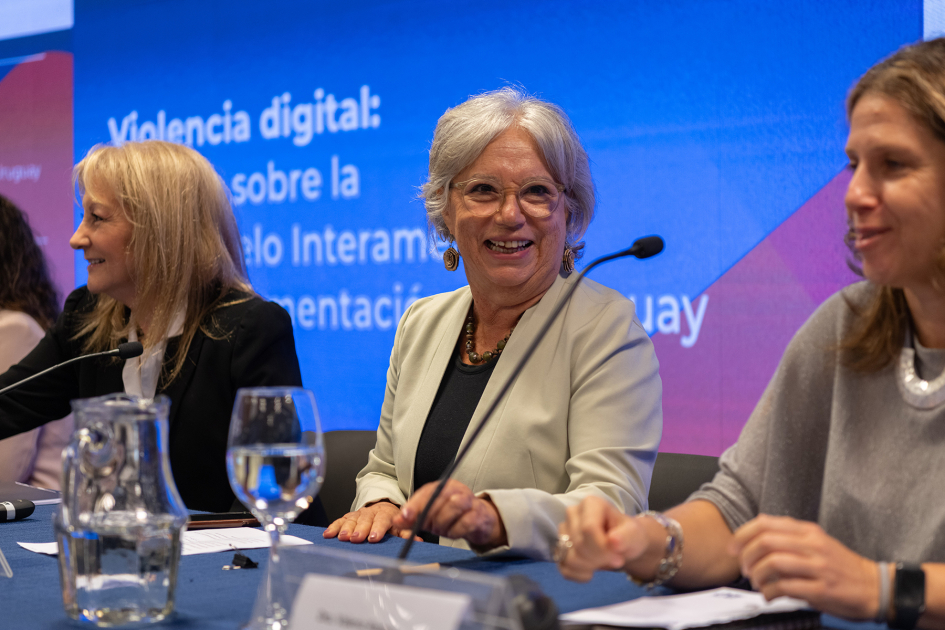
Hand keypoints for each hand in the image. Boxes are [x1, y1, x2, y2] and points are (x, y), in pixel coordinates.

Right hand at [323, 500, 412, 542]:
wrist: (380, 508)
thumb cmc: (390, 520)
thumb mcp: (399, 526)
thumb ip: (406, 533)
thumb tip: (417, 541)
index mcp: (385, 514)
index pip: (382, 520)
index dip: (378, 529)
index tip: (374, 538)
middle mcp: (370, 513)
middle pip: (365, 520)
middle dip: (360, 529)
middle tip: (356, 538)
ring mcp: (358, 514)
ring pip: (351, 520)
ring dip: (346, 528)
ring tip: (342, 537)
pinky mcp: (348, 517)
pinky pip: (340, 520)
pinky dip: (333, 527)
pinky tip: (328, 534)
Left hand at [393, 479, 506, 548]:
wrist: (480, 521)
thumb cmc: (452, 516)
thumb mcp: (430, 515)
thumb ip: (413, 517)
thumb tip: (396, 521)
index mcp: (444, 486)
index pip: (427, 491)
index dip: (415, 504)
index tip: (405, 516)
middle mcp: (458, 490)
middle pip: (439, 498)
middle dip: (430, 516)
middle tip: (429, 526)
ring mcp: (470, 501)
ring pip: (454, 507)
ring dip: (443, 523)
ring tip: (442, 529)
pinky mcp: (479, 515)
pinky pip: (464, 523)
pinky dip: (455, 531)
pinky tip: (454, 532)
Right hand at [556, 496, 650, 582]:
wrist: (622, 543)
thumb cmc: (628, 534)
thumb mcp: (634, 533)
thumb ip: (627, 536)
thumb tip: (614, 541)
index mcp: (590, 504)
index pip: (588, 529)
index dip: (603, 548)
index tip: (618, 557)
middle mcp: (572, 514)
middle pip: (579, 545)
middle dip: (599, 559)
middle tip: (614, 559)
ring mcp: (563, 531)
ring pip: (570, 558)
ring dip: (590, 567)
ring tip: (603, 561)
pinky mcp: (560, 548)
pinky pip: (565, 569)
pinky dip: (580, 575)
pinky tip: (592, 570)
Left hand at [730, 514, 879, 618]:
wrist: (876, 587)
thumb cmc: (842, 567)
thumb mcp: (817, 542)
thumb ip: (790, 537)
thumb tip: (756, 536)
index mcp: (808, 531)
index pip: (765, 523)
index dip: (742, 535)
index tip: (734, 547)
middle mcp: (812, 545)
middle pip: (765, 542)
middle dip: (746, 556)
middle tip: (744, 568)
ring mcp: (817, 567)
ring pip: (773, 563)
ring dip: (757, 575)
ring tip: (757, 583)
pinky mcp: (821, 589)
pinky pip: (785, 587)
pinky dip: (769, 592)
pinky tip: (769, 596)